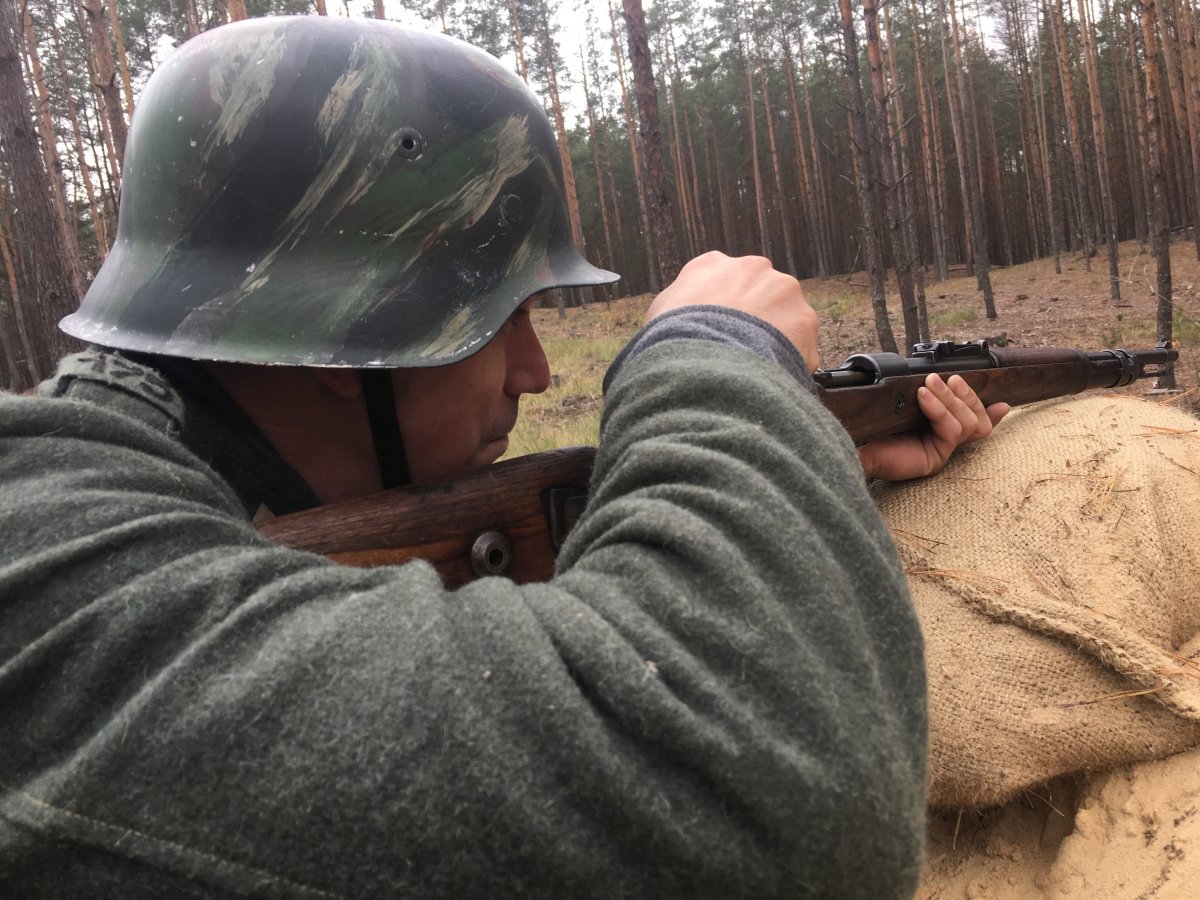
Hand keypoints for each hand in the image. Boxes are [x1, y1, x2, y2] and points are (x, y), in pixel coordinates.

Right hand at [645, 252, 819, 371]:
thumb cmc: (672, 340)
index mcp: (711, 265)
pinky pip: (802, 345)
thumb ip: (678, 308)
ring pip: (785, 318)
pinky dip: (791, 363)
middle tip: (743, 352)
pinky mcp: (805, 319)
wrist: (703, 360)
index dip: (723, 310)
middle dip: (756, 321)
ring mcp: (782, 290)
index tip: (721, 332)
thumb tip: (680, 323)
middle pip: (759, 295)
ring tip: (758, 370)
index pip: (724, 282)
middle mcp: (751, 268)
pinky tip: (771, 379)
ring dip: (777, 340)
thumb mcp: (660, 316)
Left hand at [857, 373, 1008, 480]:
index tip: (1003, 402)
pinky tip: (923, 397)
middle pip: (976, 420)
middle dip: (966, 395)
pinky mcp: (933, 458)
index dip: (989, 412)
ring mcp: (939, 451)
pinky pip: (949, 430)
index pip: (974, 422)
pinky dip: (939, 410)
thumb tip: (933, 376)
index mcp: (938, 428)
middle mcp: (942, 441)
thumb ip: (924, 392)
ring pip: (966, 422)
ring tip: (930, 384)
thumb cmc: (871, 424)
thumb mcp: (901, 401)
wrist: (851, 444)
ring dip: (950, 398)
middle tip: (950, 378)